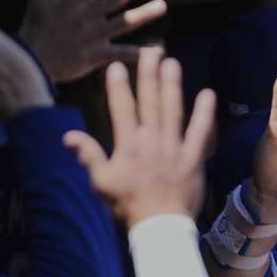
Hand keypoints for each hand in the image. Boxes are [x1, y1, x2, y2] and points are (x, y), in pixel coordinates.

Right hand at [19, 0, 166, 82]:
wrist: (31, 60)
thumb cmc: (36, 24)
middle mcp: (87, 15)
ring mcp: (94, 35)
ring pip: (123, 23)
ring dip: (144, 15)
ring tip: (163, 6)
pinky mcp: (97, 56)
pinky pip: (121, 53)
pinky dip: (139, 54)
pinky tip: (159, 51)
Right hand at [63, 48, 214, 227]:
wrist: (159, 226)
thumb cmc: (128, 206)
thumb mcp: (102, 182)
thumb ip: (89, 156)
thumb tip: (68, 136)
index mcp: (128, 145)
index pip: (122, 109)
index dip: (119, 87)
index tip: (116, 66)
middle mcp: (151, 141)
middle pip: (149, 102)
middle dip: (148, 75)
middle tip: (150, 51)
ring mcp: (174, 147)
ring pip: (173, 110)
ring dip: (172, 85)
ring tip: (172, 63)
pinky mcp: (193, 157)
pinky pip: (200, 132)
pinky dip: (204, 113)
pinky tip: (207, 94)